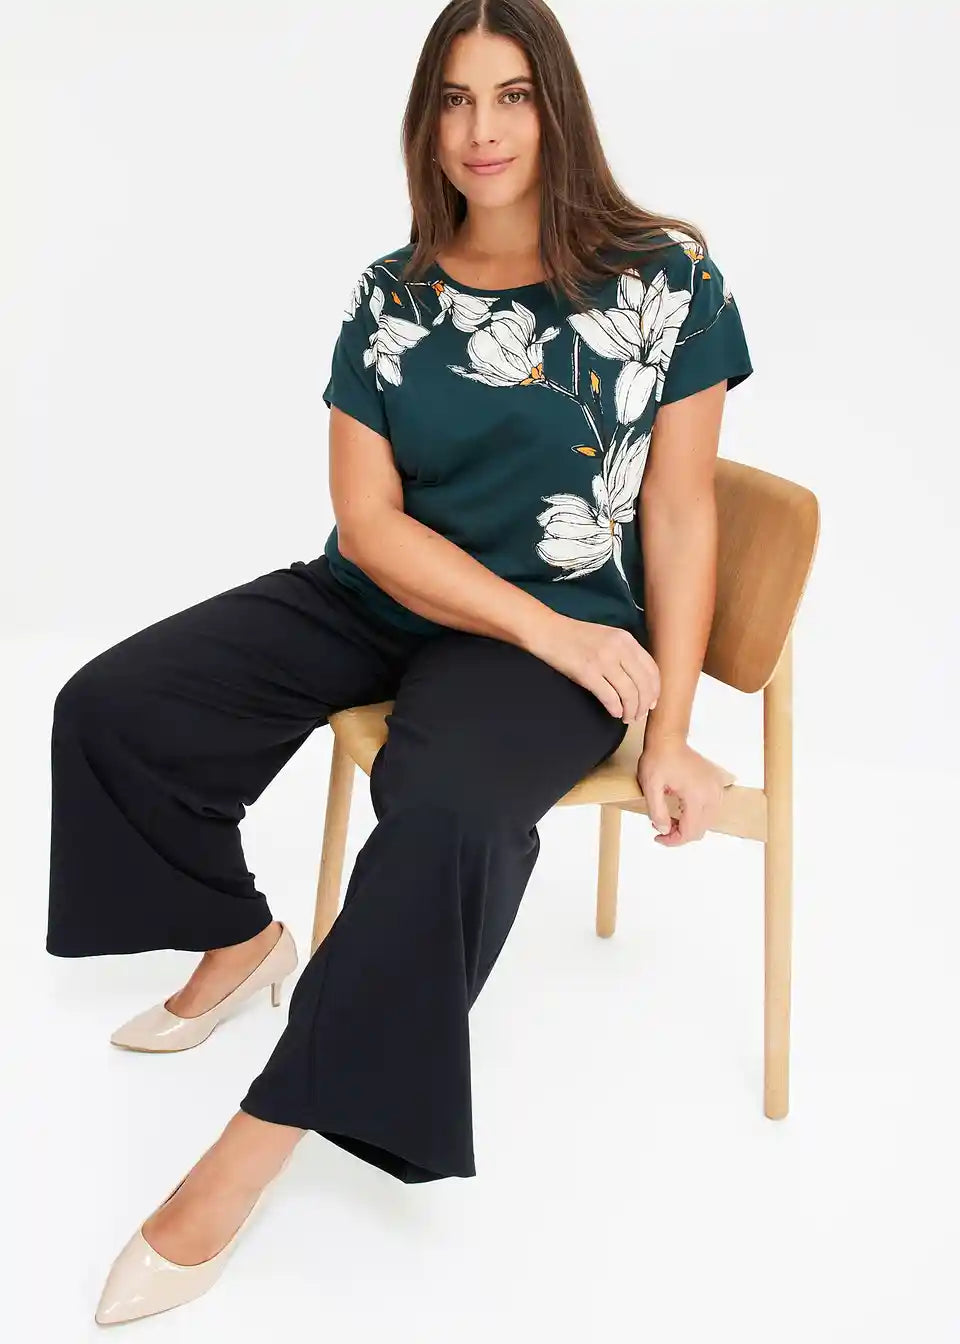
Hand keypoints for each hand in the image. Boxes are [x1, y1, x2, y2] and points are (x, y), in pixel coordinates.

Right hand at [528, 614, 659, 721]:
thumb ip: (625, 653)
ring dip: (631, 710)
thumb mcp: (608, 637)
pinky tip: (615, 713)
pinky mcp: (587, 673)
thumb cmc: (576, 637)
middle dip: (644, 705)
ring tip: (627, 717)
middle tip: (639, 715)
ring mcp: (603, 660)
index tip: (652, 702)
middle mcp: (618, 649)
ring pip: (629, 693)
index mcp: (626, 639)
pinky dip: (615, 709)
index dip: (655, 690)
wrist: (548, 631)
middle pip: (643, 684)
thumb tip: (640, 681)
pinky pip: (610, 697)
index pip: (651, 669)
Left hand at [637, 733, 733, 844]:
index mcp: (697, 795)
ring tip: (670, 818)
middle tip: (661, 827)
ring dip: (689, 825)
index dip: (673, 840)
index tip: (658, 837)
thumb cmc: (659, 758)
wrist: (669, 739)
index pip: (690, 831)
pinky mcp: (717, 784)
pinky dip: (698, 815)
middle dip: (680, 834)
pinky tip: (681, 809)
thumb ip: (656, 811)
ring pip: (707, 822)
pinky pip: (711, 809)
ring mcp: (717, 788)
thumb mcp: (650, 786)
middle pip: (700, 830)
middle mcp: (712, 794)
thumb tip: (664, 831)